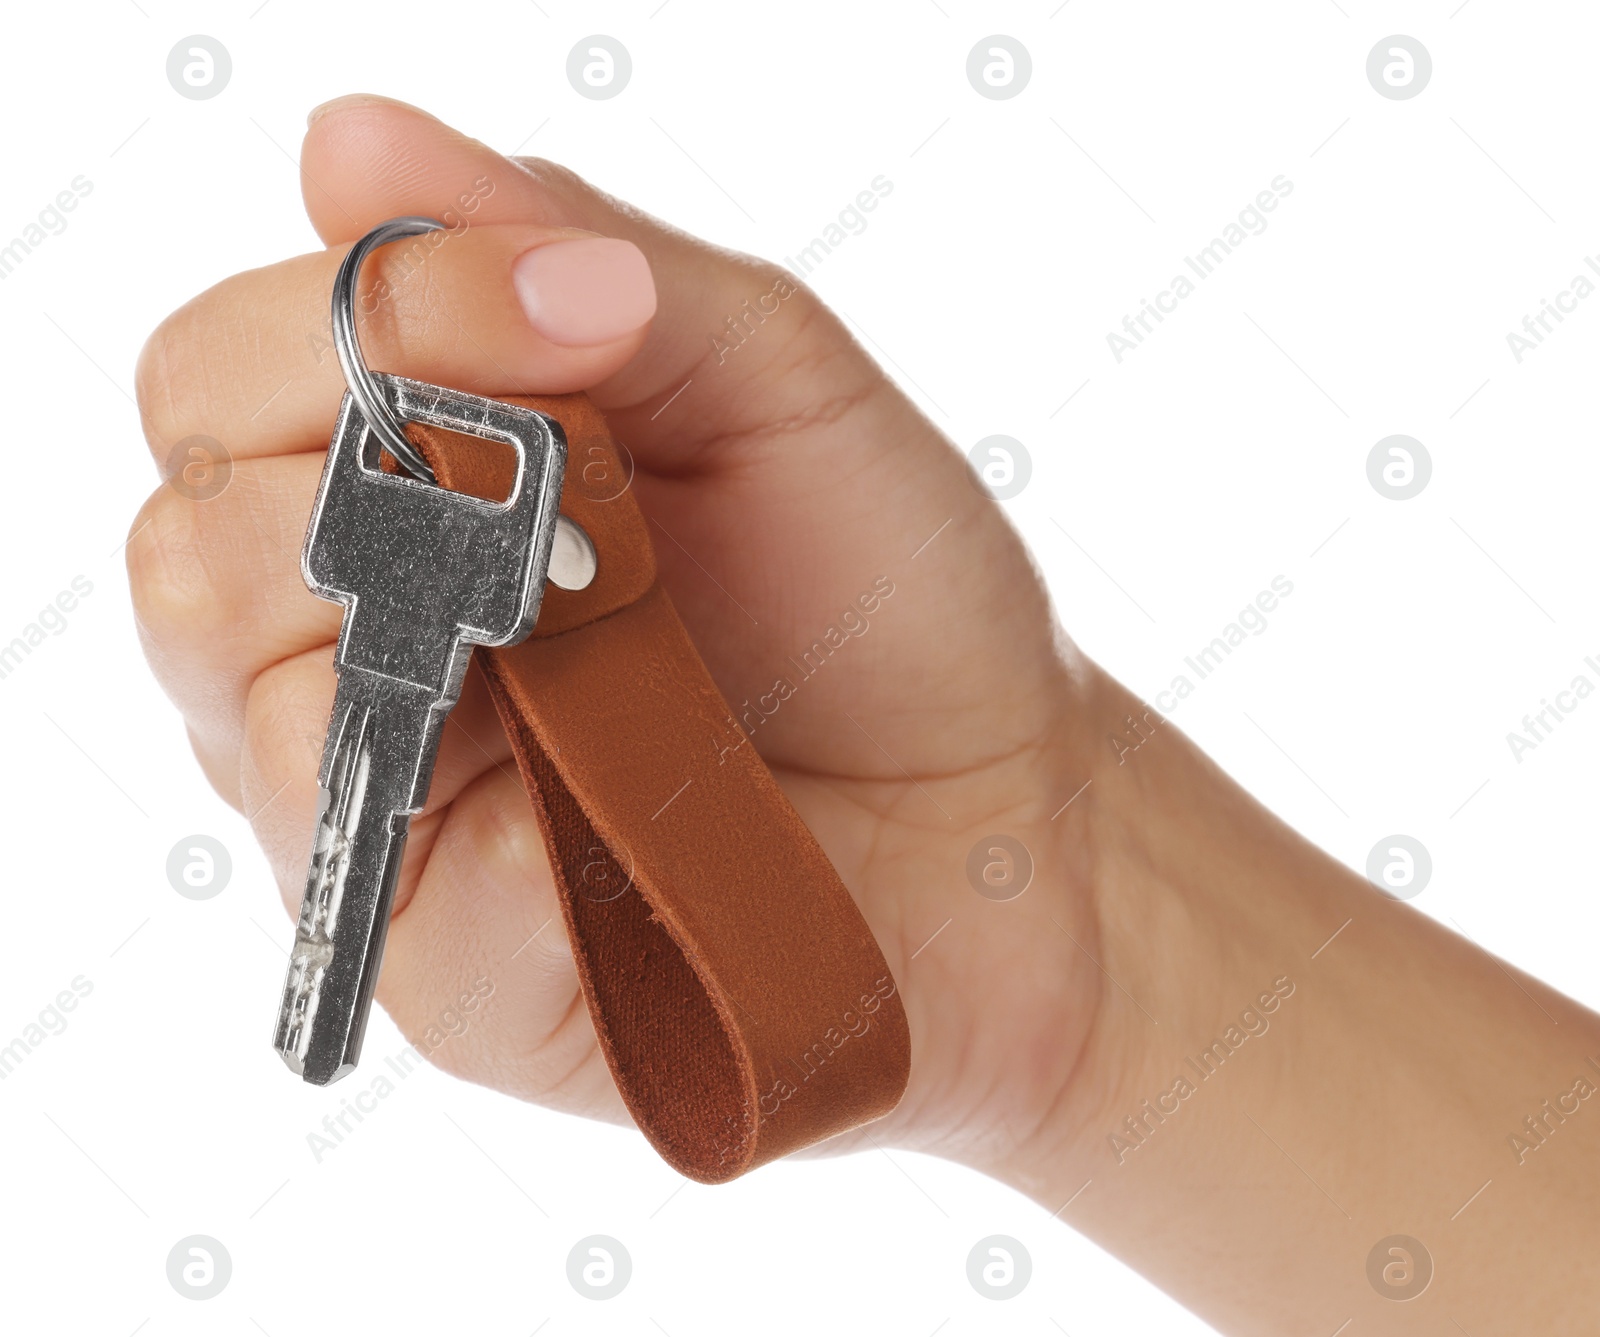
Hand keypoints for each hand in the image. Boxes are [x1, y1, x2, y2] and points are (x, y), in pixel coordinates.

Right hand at [128, 95, 1104, 1170]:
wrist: (1002, 820)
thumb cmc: (889, 598)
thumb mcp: (768, 380)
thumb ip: (572, 257)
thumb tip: (349, 142)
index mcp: (413, 487)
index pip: (225, 377)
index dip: (338, 322)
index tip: (556, 315)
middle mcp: (364, 638)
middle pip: (192, 527)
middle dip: (348, 454)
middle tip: (564, 483)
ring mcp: (385, 796)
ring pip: (223, 667)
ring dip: (399, 592)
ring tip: (597, 611)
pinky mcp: (432, 944)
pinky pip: (341, 842)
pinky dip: (453, 783)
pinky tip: (585, 757)